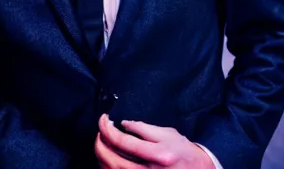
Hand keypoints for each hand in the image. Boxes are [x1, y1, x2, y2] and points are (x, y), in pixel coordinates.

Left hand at [95, 114, 214, 168]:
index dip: (107, 129)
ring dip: (101, 157)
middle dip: (99, 144)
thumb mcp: (168, 134)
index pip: (123, 142)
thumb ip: (145, 128)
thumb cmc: (184, 152)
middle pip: (112, 160)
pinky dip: (108, 168)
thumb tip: (123, 124)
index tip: (104, 119)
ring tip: (102, 142)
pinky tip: (108, 157)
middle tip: (99, 131)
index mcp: (158, 155)